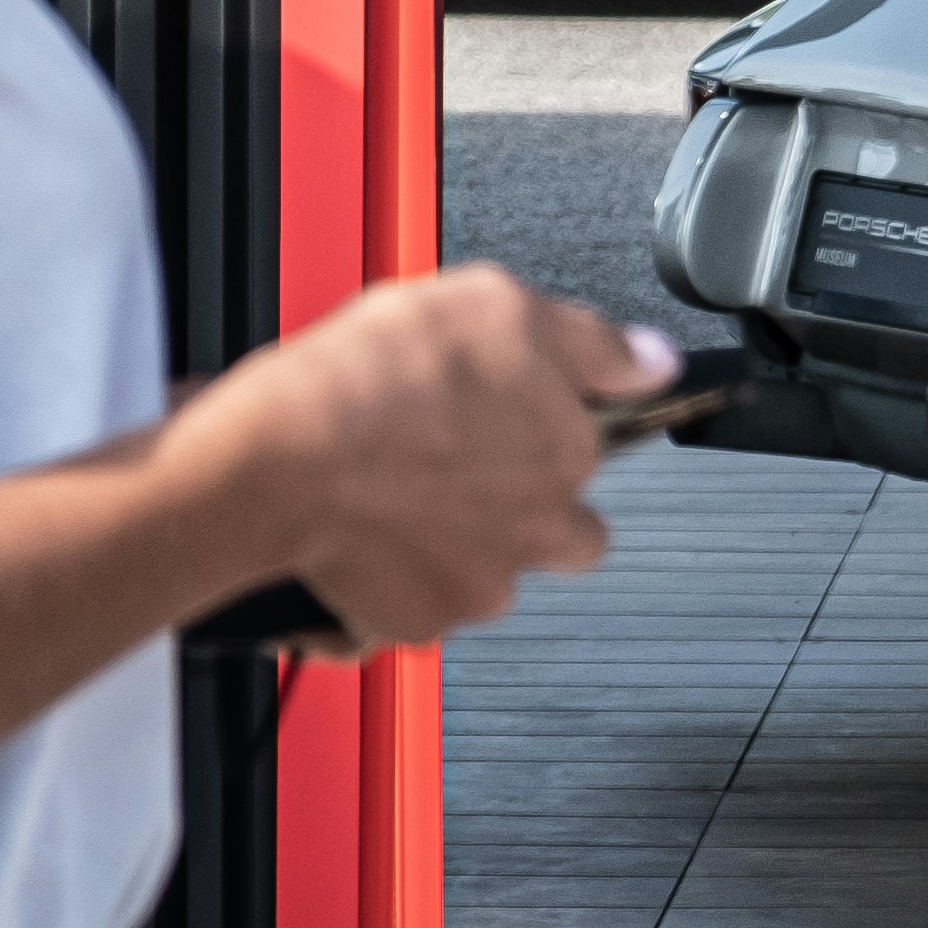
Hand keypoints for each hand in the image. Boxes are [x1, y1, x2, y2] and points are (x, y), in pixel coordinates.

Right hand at [172, 267, 652, 652]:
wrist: (275, 458)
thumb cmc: (374, 379)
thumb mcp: (497, 304)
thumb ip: (592, 341)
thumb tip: (652, 359)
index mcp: (570, 450)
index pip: (597, 450)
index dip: (545, 429)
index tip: (506, 417)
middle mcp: (541, 528)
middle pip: (564, 534)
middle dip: (526, 509)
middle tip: (462, 471)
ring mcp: (481, 583)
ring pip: (492, 572)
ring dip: (461, 544)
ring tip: (401, 497)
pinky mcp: (418, 623)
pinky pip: (422, 605)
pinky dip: (400, 578)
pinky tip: (369, 531)